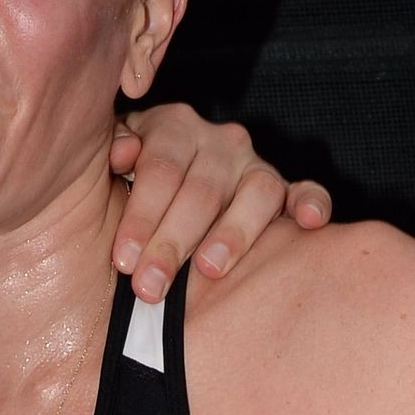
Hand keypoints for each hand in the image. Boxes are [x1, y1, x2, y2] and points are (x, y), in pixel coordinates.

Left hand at [111, 107, 330, 299]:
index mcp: (170, 127)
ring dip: (233, 234)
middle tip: (150, 287)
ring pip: (256, 192)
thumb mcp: (102, 170)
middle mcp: (217, 140)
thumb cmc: (120, 194)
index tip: (123, 260)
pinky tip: (309, 224)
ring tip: (209, 271)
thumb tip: (124, 153)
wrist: (151, 206)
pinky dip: (311, 203)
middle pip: (202, 190)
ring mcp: (253, 163)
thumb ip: (109, 154)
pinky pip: (305, 191)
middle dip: (173, 243)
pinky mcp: (283, 190)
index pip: (160, 170)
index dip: (140, 216)